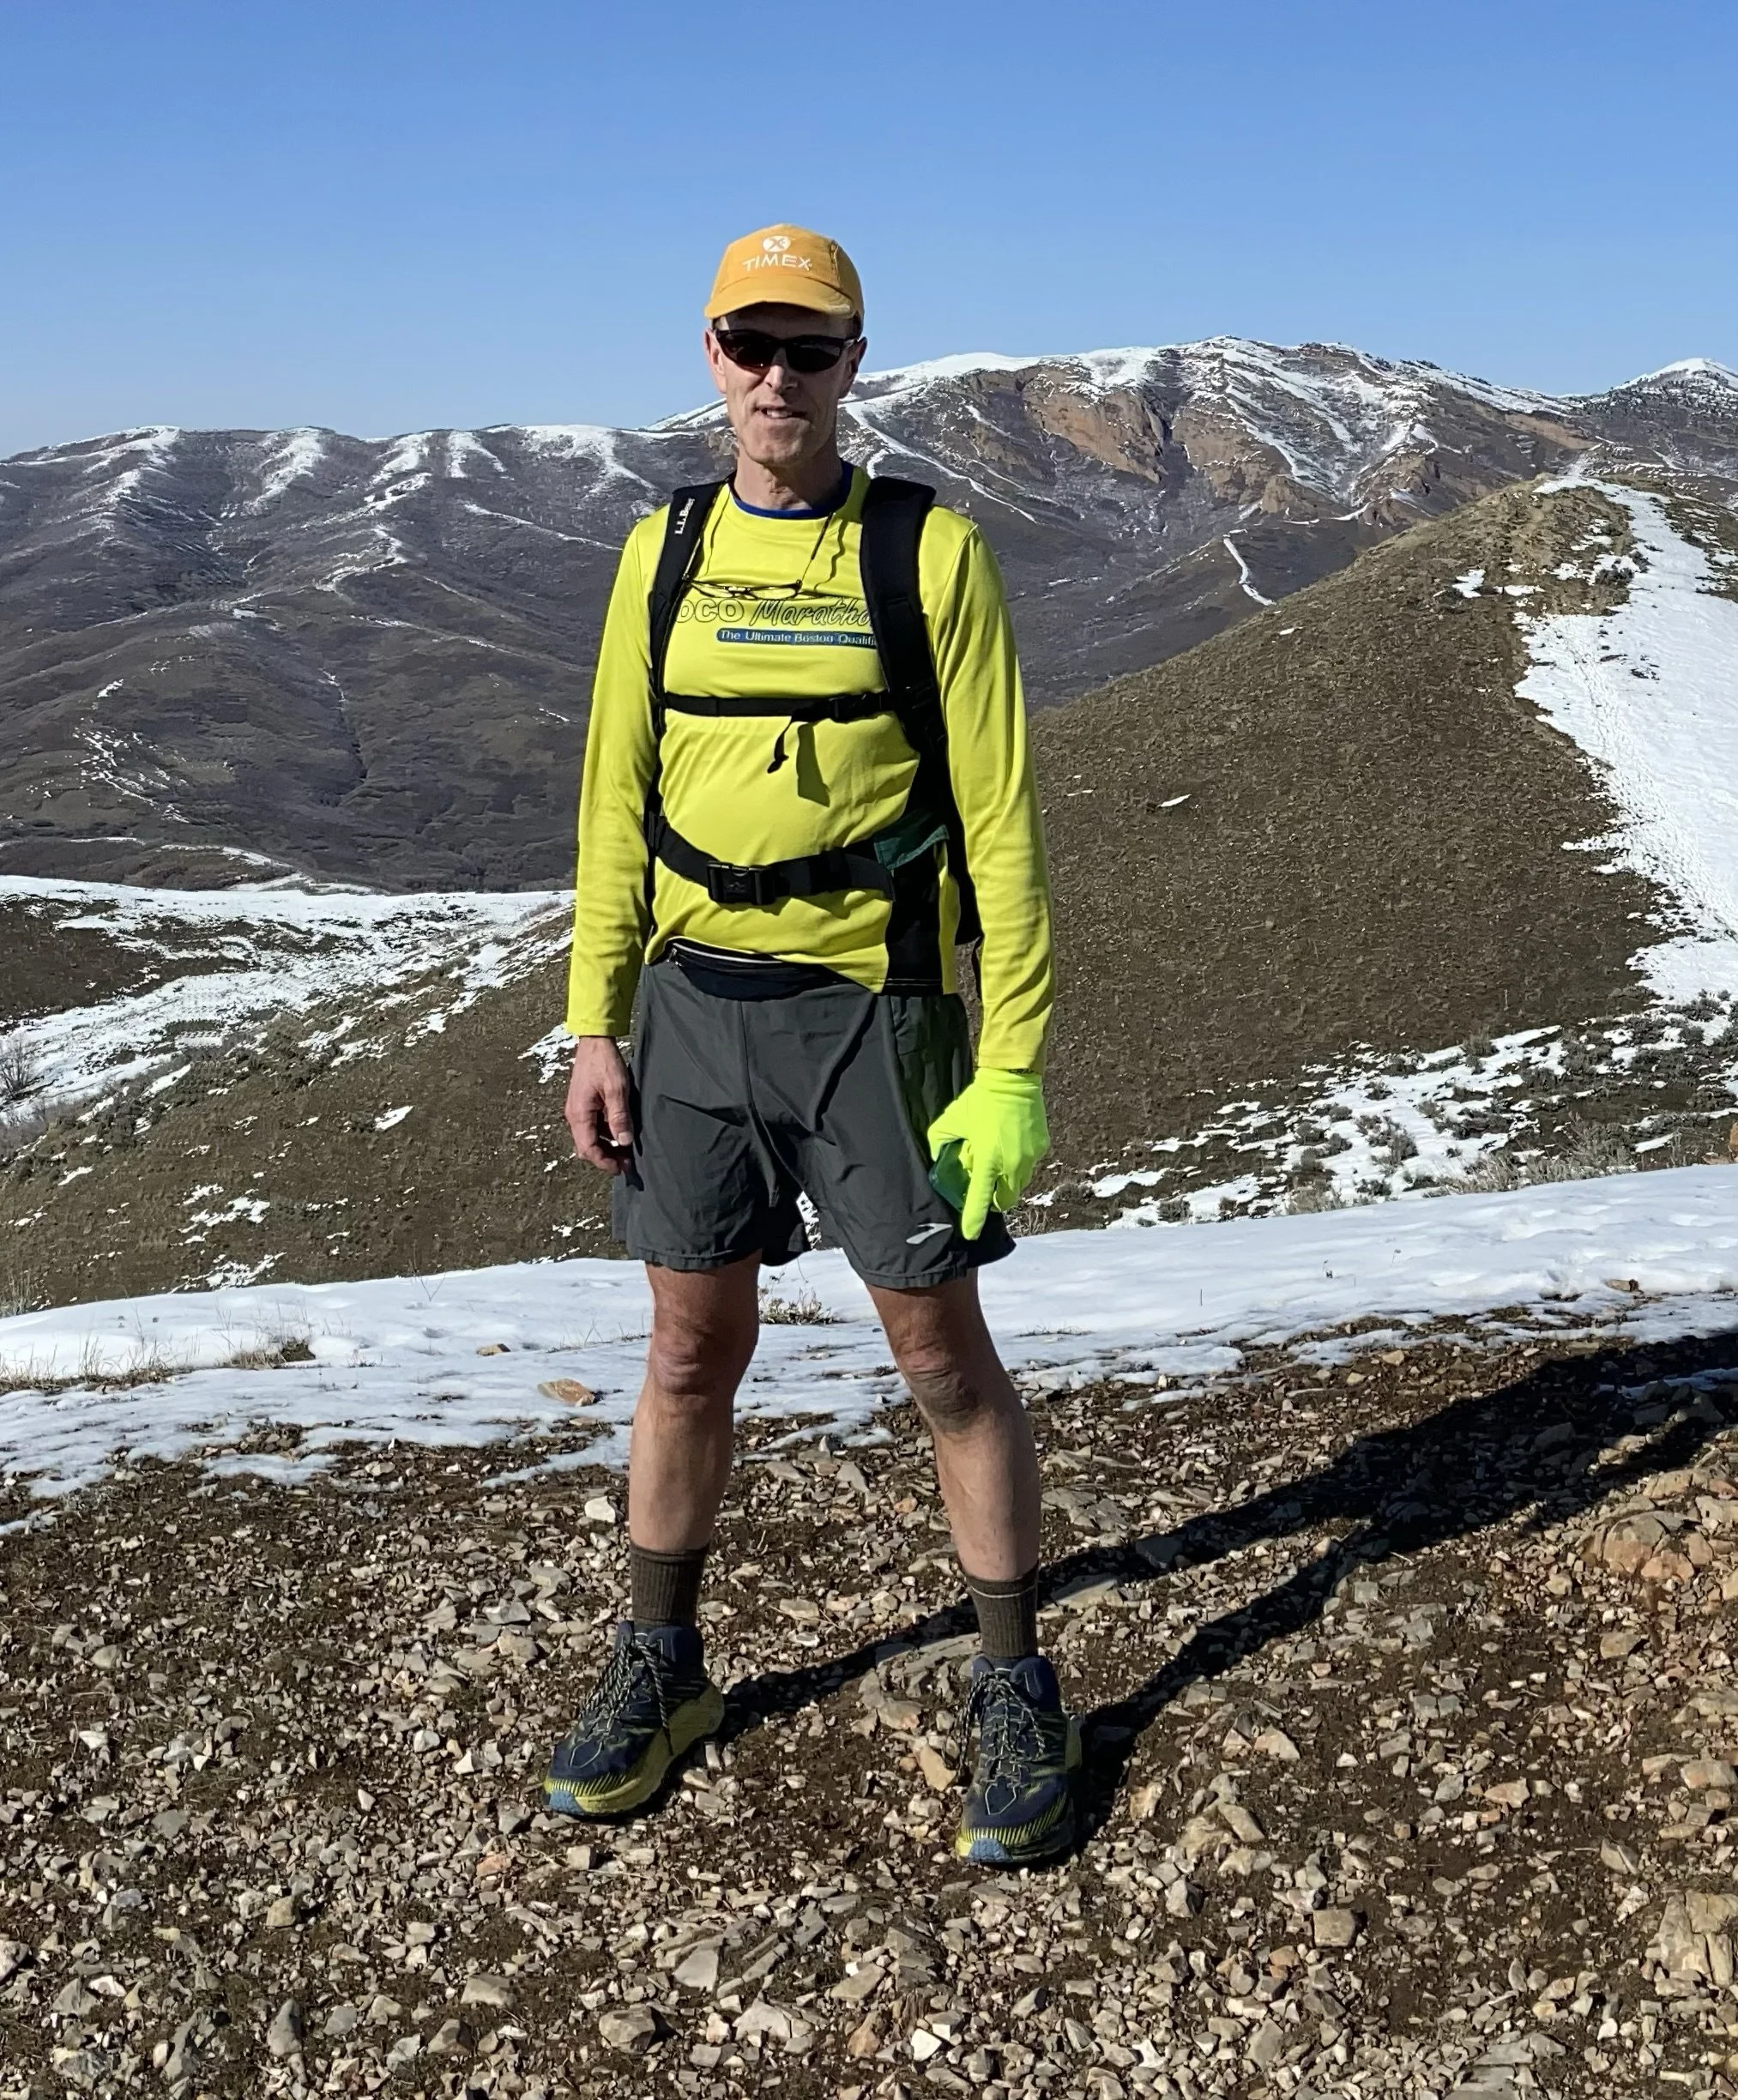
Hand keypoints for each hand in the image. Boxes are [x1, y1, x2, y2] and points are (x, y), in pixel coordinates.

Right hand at [565, 1036, 633, 1173]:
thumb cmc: (604, 1062)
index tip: (621, 1168)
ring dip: (605, 1147)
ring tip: (626, 1150)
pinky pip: (591, 1128)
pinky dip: (604, 1135)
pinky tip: (619, 1133)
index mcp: (580, 1114)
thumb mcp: (617, 1089)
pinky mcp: (582, 1105)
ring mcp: (577, 1110)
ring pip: (588, 1138)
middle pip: (586, 1148)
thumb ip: (620, 1117)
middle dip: (605, 1158)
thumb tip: (624, 1142)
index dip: (604, 1162)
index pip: (588, 1149)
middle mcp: (574, 1115)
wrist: (594, 1042)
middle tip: (626, 1163)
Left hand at [926, 1069, 1048, 1240]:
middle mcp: (1012, 1164)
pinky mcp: (1041, 1147)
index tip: (970, 1234)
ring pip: (1019, 1184)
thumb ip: (941, 1143)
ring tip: (996, 1161)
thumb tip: (939, 1158)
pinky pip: (1028, 1164)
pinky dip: (1017, 1163)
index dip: (974, 1219)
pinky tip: (1008, 1144)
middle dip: (994, 1200)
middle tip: (984, 1186)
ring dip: (1006, 1181)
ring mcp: (1030, 1157)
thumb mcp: (951, 1120)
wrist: (1013, 1078)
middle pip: (1005, 1199)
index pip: (980, 1198)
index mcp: (988, 1159)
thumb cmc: (979, 1100)